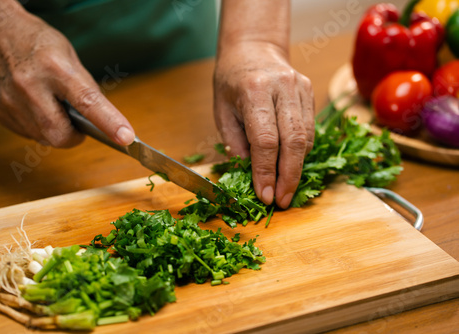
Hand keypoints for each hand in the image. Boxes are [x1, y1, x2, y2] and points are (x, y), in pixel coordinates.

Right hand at [0, 5, 133, 146]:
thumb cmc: (36, 43)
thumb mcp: (69, 57)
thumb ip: (86, 89)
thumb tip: (104, 120)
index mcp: (55, 68)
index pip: (87, 102)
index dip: (109, 122)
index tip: (126, 137)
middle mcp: (29, 86)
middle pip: (60, 134)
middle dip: (74, 135)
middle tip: (76, 121)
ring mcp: (10, 101)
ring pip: (44, 138)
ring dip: (55, 130)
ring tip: (52, 105)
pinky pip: (29, 134)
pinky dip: (39, 127)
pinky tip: (35, 106)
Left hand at [214, 41, 314, 208]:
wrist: (253, 49)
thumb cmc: (231, 82)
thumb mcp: (222, 111)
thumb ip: (235, 142)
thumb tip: (251, 174)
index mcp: (254, 90)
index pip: (265, 140)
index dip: (267, 172)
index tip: (266, 196)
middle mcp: (282, 87)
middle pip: (293, 141)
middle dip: (288, 176)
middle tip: (283, 201)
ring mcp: (300, 88)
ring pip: (306, 137)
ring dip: (298, 168)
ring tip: (288, 190)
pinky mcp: (310, 92)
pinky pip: (311, 129)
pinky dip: (302, 152)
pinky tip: (292, 166)